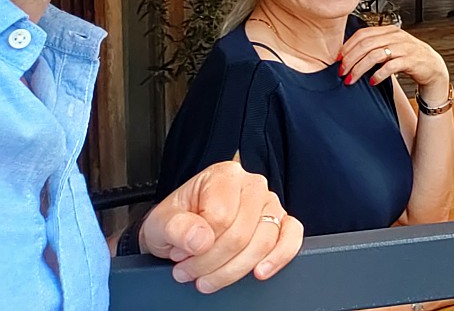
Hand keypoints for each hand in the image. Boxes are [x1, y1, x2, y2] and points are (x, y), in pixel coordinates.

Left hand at [138, 160, 302, 292]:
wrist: (183, 230)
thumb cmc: (177, 222)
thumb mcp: (160, 223)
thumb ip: (175, 227)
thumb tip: (201, 239)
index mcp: (224, 176)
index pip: (220, 217)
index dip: (198, 246)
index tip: (180, 256)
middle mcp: (252, 185)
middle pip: (242, 234)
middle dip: (212, 263)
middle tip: (189, 273)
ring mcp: (270, 203)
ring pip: (264, 241)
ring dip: (234, 270)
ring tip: (208, 279)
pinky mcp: (281, 221)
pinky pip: (291, 237)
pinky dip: (278, 257)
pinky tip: (260, 271)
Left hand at [339, 24, 449, 93]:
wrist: (432, 66)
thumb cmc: (409, 57)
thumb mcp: (391, 47)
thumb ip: (375, 47)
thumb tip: (349, 55)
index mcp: (389, 30)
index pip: (363, 34)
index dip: (348, 47)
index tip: (338, 60)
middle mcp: (396, 37)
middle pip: (366, 45)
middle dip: (350, 59)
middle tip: (342, 72)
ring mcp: (404, 48)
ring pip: (375, 55)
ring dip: (359, 69)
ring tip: (352, 79)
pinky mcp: (411, 60)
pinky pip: (390, 66)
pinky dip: (378, 74)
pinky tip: (372, 81)